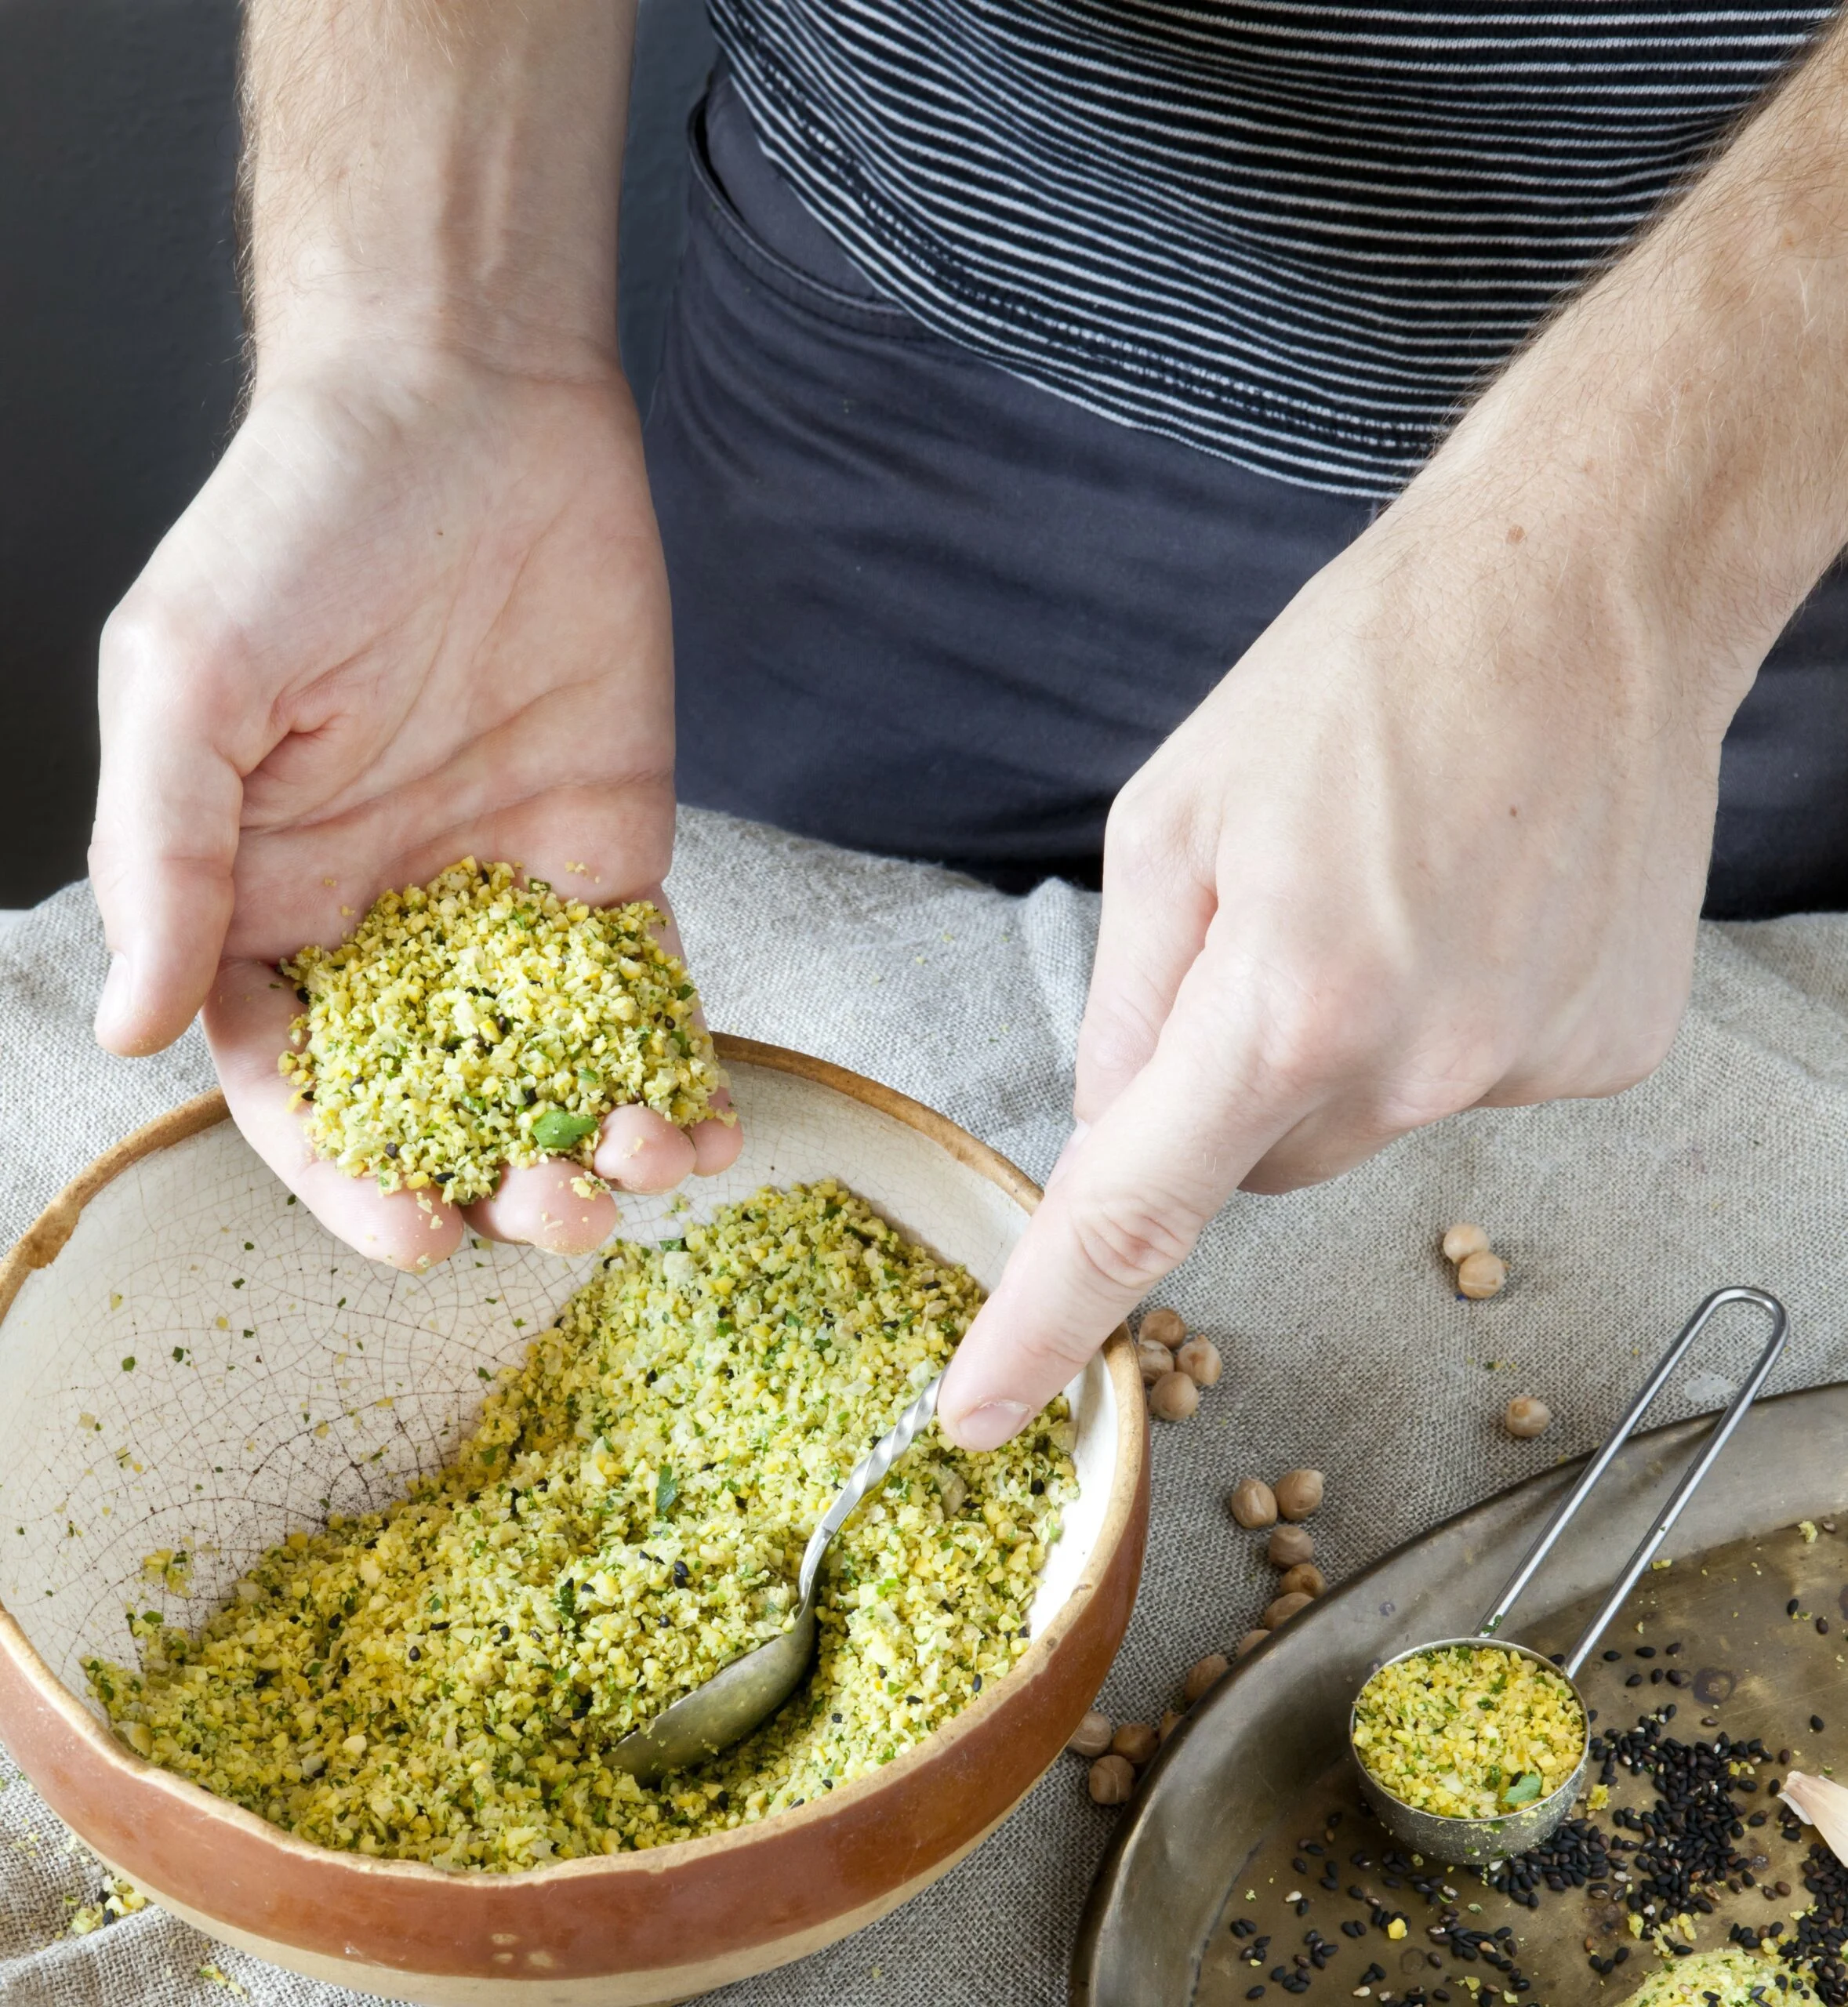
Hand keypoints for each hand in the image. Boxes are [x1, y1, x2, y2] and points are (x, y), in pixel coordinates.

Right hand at [91, 350, 739, 1269]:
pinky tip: (705, 1119)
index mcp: (264, 897)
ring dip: (593, 1141)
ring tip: (636, 1170)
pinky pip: (645, 986)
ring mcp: (502, 892)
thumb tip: (124, 1029)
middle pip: (437, 1099)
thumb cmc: (302, 524)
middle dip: (493, 1178)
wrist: (470, 407)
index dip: (348, 1175)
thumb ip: (165, 859)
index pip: (297, 1079)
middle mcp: (383, 915)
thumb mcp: (189, 684)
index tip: (415, 1236)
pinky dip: (675, 1061)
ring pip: (548, 1062)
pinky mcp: (607, 853)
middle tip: (553, 1214)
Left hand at [940, 468, 1744, 1447]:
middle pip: (1256, 1162)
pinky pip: (1469, 1080)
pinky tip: (1476, 901)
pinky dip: (1447, 1019)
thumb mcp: (1174, 817)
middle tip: (1270, 932)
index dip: (1045, 1327)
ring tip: (1389, 890)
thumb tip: (1110, 1135)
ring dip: (1343, 1044)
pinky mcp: (1608, 1052)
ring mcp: (1529, 1066)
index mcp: (1286, 1000)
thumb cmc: (1364, 673)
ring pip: (1365, 1125)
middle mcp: (1420, 1063)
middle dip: (1228, 1083)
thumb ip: (1125, 1002)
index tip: (983, 1413)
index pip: (1135, 1213)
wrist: (1586, 587)